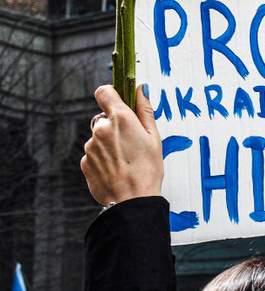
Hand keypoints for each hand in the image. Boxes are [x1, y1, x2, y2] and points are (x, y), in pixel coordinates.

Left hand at [81, 84, 163, 205]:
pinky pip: (93, 154)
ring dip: (108, 144)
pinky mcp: (85, 162)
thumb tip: (140, 89)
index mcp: (120, 118)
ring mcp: (90, 146)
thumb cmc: (148, 170)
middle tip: (130, 143)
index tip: (118, 102)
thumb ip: (145, 110)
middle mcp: (101, 129)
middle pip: (104, 118)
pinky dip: (102, 159)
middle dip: (114, 126)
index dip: (110, 95)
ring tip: (124, 161)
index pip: (104, 92)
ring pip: (98, 138)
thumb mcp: (154, 137)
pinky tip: (116, 170)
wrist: (133, 201)